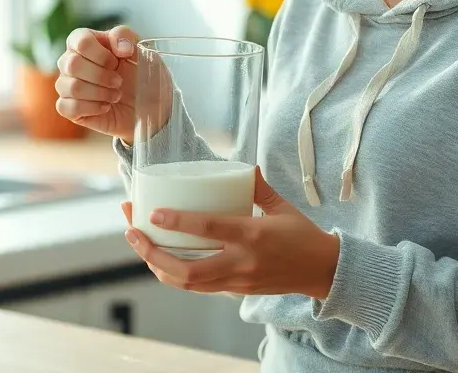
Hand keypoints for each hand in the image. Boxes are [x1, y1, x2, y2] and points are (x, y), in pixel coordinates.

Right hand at [55, 26, 138, 143]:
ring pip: (71, 87)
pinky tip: (106, 106)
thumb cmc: (138, 73)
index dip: (101, 54)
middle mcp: (70, 61)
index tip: (116, 62)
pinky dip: (92, 108)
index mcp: (84, 42)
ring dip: (99, 93)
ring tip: (116, 95)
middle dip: (101, 76)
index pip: (80, 41)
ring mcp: (66, 85)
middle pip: (72, 64)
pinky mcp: (68, 108)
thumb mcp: (139, 48)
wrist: (145, 105)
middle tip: (119, 82)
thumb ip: (126, 37)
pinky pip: (67, 107)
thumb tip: (121, 48)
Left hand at [121, 167, 340, 300]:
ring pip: (187, 283)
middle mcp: (241, 262)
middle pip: (186, 269)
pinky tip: (161, 259)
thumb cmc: (303, 235)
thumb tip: (243, 166)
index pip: (210, 229)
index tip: (152, 213)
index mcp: (252, 235)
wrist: (324, 271)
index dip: (179, 222)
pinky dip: (175, 275)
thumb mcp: (282, 206)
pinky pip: (198, 286)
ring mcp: (237, 281)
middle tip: (133, 232)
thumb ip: (257, 186)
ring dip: (158, 267)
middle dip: (152, 254)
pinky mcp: (236, 291)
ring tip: (140, 245)